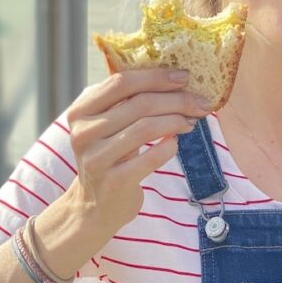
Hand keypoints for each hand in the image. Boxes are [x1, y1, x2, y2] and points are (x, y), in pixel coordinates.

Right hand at [65, 68, 210, 238]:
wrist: (95, 206)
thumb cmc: (110, 156)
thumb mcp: (107, 126)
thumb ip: (127, 102)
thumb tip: (174, 79)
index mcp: (81, 111)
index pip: (121, 82)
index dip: (156, 77)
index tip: (184, 76)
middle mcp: (84, 133)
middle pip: (139, 104)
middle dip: (176, 100)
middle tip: (200, 102)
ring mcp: (97, 159)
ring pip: (146, 128)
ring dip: (176, 121)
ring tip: (192, 122)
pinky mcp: (114, 182)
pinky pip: (151, 157)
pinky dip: (169, 147)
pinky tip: (175, 143)